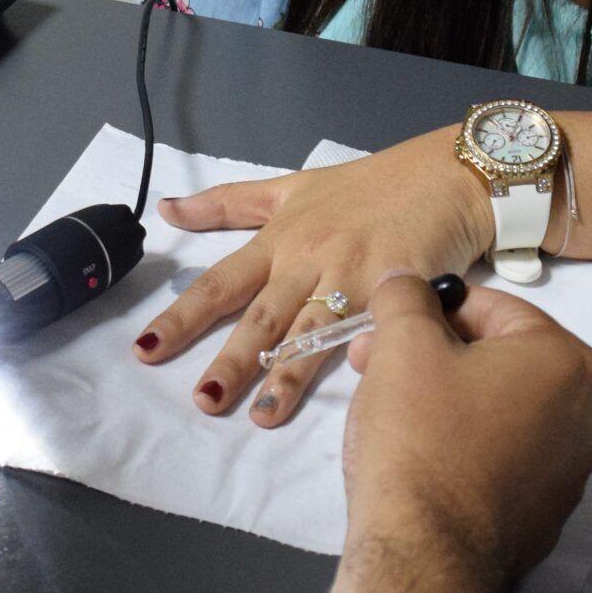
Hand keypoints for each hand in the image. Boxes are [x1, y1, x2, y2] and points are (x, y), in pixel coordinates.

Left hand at [133, 130, 492, 422]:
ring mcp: (354, 274)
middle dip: (230, 360)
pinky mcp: (398, 288)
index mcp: (280, 240)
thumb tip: (166, 210)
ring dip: (287, 374)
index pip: (221, 282)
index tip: (147, 348)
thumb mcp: (292, 186)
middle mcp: (309, 258)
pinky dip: (361, 357)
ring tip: (262, 417)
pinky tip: (351, 388)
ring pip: (314, 330)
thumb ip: (228, 204)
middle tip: (203, 401)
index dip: (184, 316)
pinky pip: (374, 329)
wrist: (445, 175)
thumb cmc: (368, 187)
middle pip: (262, 316)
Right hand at [339, 271, 591, 580]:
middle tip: (374, 368)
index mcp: (566, 361)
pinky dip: (464, 448)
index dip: (427, 311)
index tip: (384, 330)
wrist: (427, 557)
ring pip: (498, 409)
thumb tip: (405, 281)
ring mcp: (572, 470)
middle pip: (496, 359)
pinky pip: (502, 459)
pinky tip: (421, 462)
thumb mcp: (403, 346)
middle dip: (432, 355)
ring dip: (446, 399)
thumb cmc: (421, 437)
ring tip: (391, 414)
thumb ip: (406, 296)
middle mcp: (587, 413)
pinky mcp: (546, 515)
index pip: (489, 307)